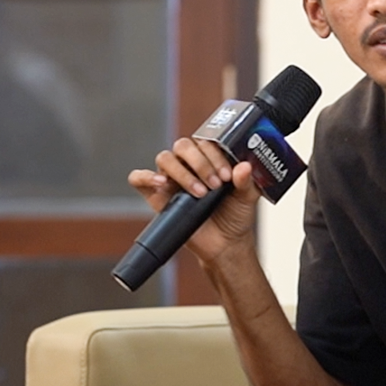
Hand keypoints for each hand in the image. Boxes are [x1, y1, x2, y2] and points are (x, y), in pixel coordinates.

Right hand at [128, 137, 263, 262]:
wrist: (224, 243)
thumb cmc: (235, 215)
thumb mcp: (247, 198)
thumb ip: (246, 181)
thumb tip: (244, 166)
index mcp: (210, 158)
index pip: (206, 142)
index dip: (216, 156)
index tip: (227, 175)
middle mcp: (188, 164)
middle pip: (183, 146)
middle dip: (200, 163)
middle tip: (214, 184)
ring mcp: (171, 178)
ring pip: (165, 158)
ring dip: (181, 172)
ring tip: (199, 193)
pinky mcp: (156, 195)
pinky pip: (138, 179)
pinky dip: (146, 177)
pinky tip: (161, 183)